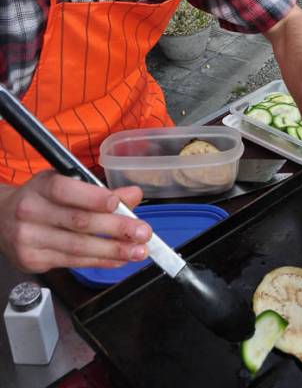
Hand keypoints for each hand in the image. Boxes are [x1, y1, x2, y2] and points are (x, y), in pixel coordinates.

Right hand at [0, 171, 151, 272]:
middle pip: (77, 223)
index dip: (92, 198)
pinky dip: (99, 261)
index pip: (65, 191)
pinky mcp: (33, 261)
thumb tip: (133, 195)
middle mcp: (31, 212)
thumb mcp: (65, 184)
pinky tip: (118, 259)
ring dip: (113, 250)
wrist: (2, 219)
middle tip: (142, 232)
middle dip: (115, 229)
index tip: (117, 203)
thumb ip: (99, 191)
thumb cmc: (41, 197)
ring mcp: (30, 240)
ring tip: (138, 251)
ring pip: (77, 247)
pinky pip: (72, 262)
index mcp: (41, 187)